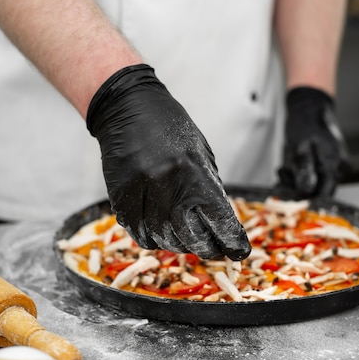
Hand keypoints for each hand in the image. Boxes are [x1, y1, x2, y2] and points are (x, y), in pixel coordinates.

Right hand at [86, 64, 250, 260]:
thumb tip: (220, 224)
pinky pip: (138, 232)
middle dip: (206, 249)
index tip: (238, 251)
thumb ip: (209, 187)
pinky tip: (161, 232)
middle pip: (189, 236)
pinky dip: (153, 238)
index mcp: (193, 170)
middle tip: (213, 250)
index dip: (231, 240)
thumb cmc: (169, 128)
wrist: (127, 107)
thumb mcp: (200, 153)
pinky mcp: (120, 196)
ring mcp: (140, 191)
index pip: (218, 218)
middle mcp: (166, 183)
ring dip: (178, 245)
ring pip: (162, 238)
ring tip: (187, 240)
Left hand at [276, 87, 349, 197]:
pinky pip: (313, 177)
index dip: (305, 200)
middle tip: (280, 179)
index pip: (324, 195)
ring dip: (295, 182)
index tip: (288, 199)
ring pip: (313, 185)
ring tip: (283, 170)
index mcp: (335, 164)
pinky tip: (288, 168)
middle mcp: (338, 167)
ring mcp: (333, 166)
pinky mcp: (326, 164)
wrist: (309, 107)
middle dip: (296, 189)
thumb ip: (304, 170)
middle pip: (318, 191)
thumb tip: (306, 191)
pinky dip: (298, 176)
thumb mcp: (300, 147)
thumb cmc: (305, 123)